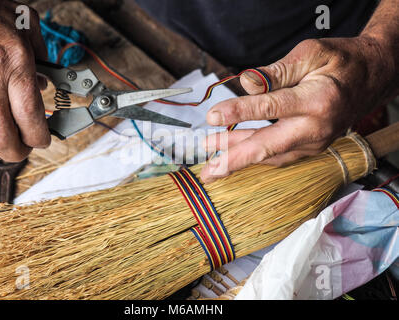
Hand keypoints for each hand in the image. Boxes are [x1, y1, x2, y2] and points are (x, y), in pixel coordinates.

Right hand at [0, 0, 49, 162]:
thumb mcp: (25, 24)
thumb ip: (42, 55)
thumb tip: (46, 83)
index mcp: (14, 64)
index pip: (31, 117)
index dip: (39, 138)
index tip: (42, 140)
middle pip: (2, 137)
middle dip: (17, 153)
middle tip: (22, 151)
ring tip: (0, 152)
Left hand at [200, 36, 396, 182]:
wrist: (372, 78)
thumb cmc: (341, 62)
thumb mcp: (311, 54)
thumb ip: (276, 72)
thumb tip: (245, 83)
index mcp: (317, 99)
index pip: (271, 108)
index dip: (239, 112)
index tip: (212, 116)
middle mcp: (317, 127)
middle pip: (269, 147)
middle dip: (235, 160)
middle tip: (208, 171)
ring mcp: (315, 142)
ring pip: (271, 155)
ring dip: (240, 159)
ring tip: (212, 163)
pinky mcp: (312, 147)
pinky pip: (280, 156)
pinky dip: (256, 157)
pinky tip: (235, 154)